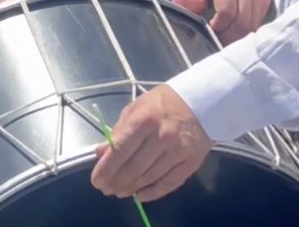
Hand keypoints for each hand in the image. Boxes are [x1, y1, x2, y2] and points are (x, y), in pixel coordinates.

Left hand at [92, 84, 212, 201]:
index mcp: (144, 120)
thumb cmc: (163, 103)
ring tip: (119, 192)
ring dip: (132, 188)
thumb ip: (118, 131)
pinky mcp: (191, 162)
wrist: (202, 103)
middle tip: (106, 189)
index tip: (96, 181)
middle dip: (116, 182)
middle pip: (134, 168)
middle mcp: (161, 137)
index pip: (120, 150)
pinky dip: (153, 193)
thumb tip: (101, 153)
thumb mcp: (136, 108)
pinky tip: (140, 196)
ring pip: (150, 177)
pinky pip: (170, 183)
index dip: (106, 169)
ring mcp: (178, 151)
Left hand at [173, 0, 270, 43]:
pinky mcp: (266, 0)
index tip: (210, 31)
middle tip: (218, 41)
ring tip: (226, 39)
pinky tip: (236, 34)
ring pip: (251, 26)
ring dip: (238, 38)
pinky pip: (258, 24)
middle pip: (241, 23)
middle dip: (228, 37)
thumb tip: (177, 3)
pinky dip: (247, 32)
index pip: (226, 12)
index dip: (218, 27)